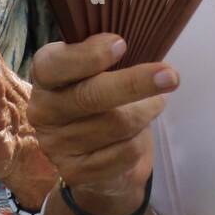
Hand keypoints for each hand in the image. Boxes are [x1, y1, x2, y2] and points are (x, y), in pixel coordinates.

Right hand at [29, 34, 177, 214]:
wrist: (93, 153)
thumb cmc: (101, 94)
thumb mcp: (100, 69)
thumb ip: (109, 53)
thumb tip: (134, 43)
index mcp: (46, 76)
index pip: (55, 64)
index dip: (88, 55)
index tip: (122, 44)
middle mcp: (43, 110)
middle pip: (91, 96)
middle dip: (135, 83)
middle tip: (171, 76)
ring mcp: (56, 144)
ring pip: (118, 124)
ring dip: (146, 112)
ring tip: (154, 103)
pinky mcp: (75, 171)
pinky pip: (125, 151)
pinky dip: (141, 139)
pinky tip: (137, 134)